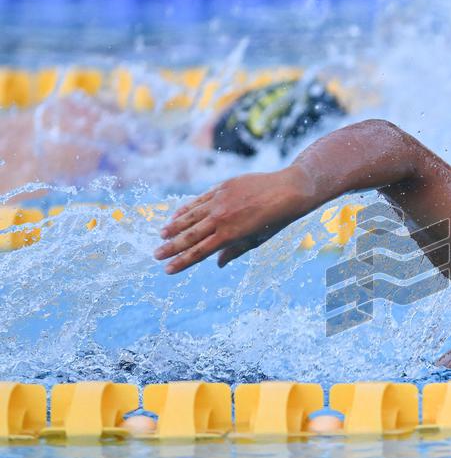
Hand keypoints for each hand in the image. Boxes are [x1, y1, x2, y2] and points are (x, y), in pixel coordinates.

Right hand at [154, 167, 309, 273]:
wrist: (288, 191)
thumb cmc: (276, 219)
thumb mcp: (257, 240)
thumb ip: (234, 251)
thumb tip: (217, 264)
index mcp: (230, 235)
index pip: (199, 252)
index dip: (182, 262)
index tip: (167, 270)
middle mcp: (221, 218)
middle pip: (190, 236)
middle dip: (171, 247)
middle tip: (156, 255)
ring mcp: (219, 201)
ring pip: (190, 216)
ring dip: (174, 227)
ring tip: (162, 235)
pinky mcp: (222, 187)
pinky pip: (199, 200)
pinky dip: (186, 208)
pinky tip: (176, 215)